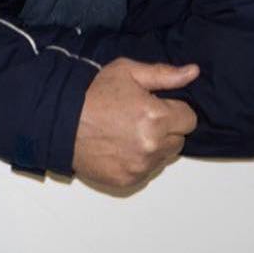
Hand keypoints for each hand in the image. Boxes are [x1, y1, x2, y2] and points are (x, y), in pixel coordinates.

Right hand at [71, 58, 198, 190]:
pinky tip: (119, 148)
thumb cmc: (92, 95)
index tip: (155, 106)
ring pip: (164, 157)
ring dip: (154, 146)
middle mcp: (153, 145)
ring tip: (127, 134)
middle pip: (178, 140)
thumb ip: (163, 74)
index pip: (189, 119)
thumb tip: (193, 73)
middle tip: (139, 119)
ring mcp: (141, 166)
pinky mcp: (129, 180)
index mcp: (156, 116)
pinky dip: (138, 161)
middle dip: (165, 129)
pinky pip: (147, 172)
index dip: (173, 110)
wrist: (60, 122)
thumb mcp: (125, 72)